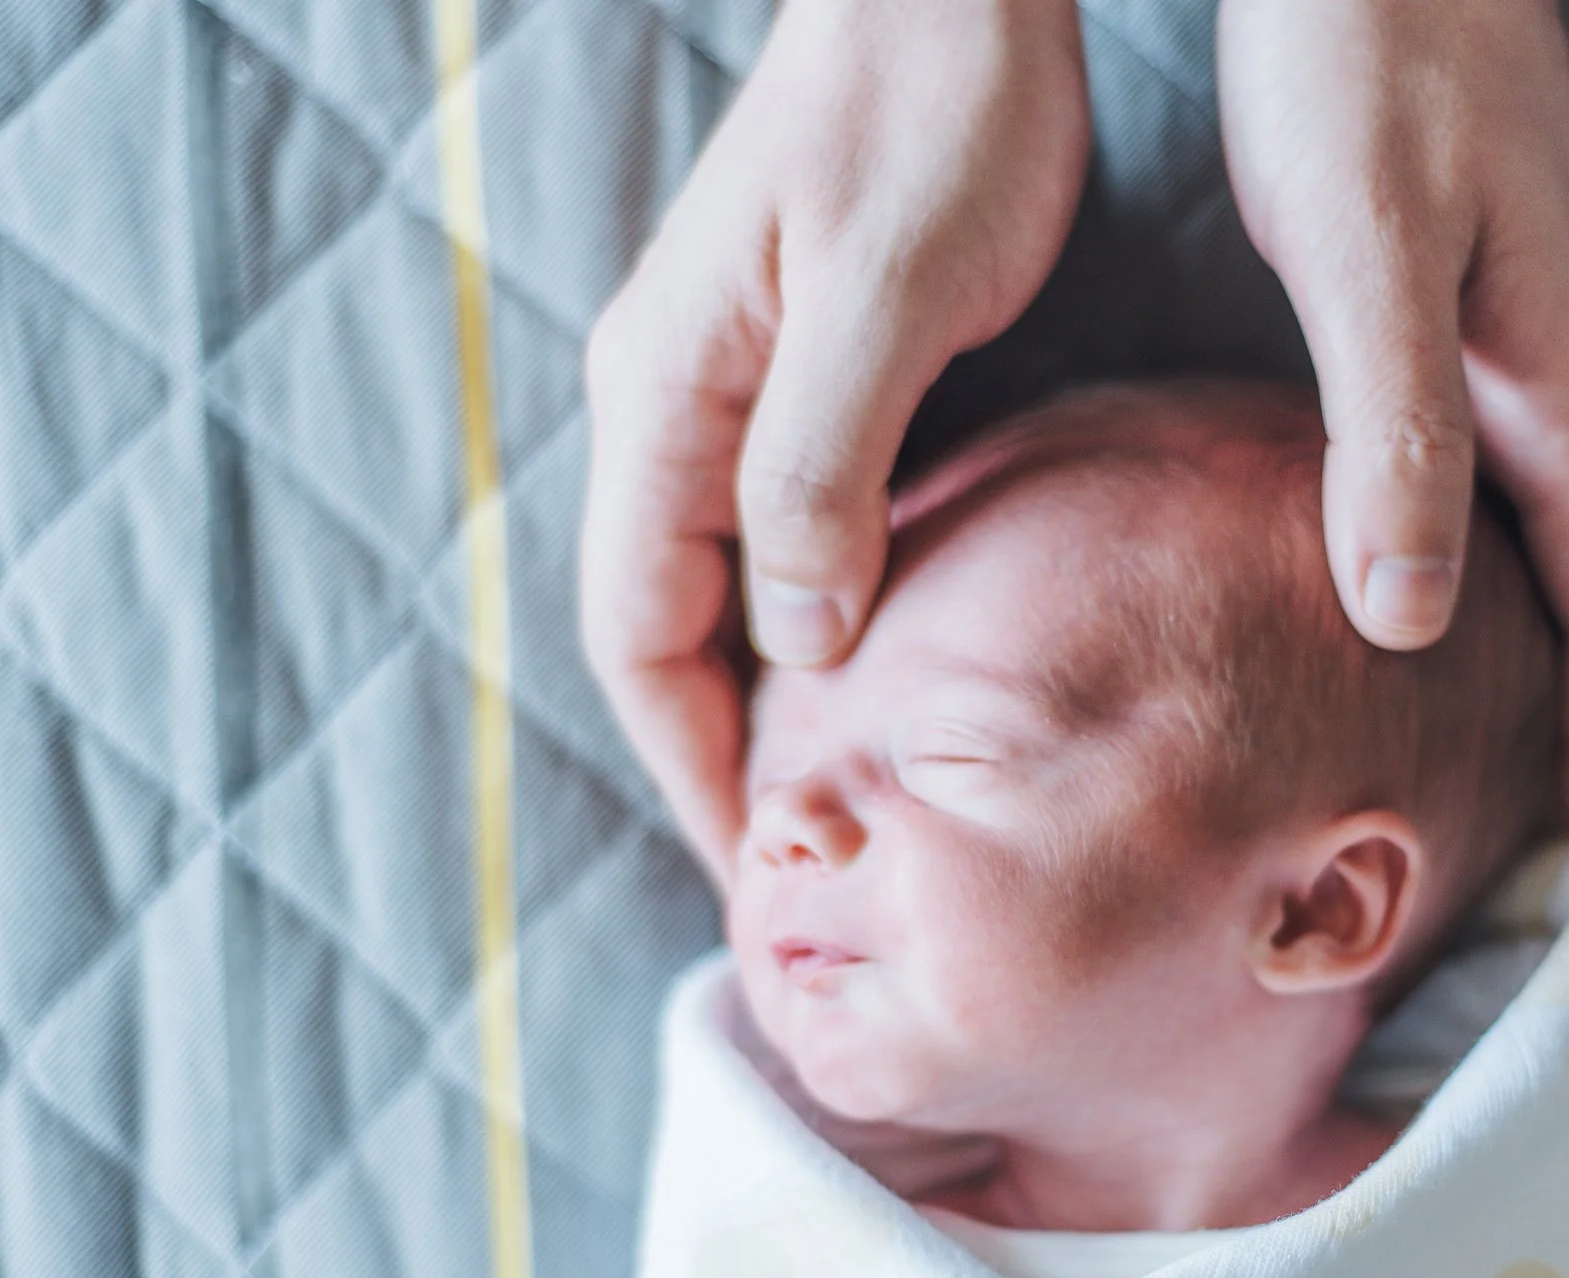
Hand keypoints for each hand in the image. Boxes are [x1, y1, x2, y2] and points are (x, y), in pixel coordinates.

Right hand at [578, 0, 1089, 883]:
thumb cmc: (930, 114)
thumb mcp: (881, 293)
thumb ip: (819, 466)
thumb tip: (797, 641)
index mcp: (666, 397)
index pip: (638, 633)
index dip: (694, 765)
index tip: (760, 872)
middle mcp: (672, 404)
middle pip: (667, 627)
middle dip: (724, 755)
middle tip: (808, 866)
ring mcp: (728, 387)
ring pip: (724, 586)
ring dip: (772, 700)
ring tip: (846, 802)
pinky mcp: (799, 372)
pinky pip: (781, 530)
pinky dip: (817, 620)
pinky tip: (883, 672)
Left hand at [1218, 0, 1568, 829]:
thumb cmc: (1365, 62)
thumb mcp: (1370, 248)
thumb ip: (1396, 428)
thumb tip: (1410, 618)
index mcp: (1564, 385)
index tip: (1566, 845)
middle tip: (1510, 826)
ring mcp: (1530, 338)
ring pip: (1551, 532)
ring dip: (1531, 645)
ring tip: (1468, 744)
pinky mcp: (1473, 305)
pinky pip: (1502, 471)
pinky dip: (1479, 558)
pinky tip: (1409, 584)